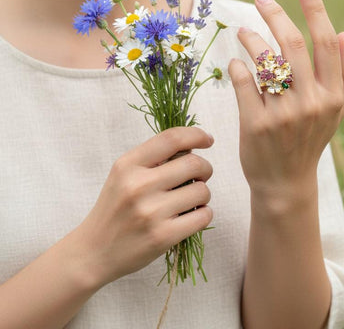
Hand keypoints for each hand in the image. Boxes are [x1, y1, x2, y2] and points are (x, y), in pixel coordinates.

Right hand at [72, 127, 213, 286]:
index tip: (207, 140)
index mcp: (128, 165)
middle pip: (194, 164)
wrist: (94, 252)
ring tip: (191, 201)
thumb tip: (192, 148)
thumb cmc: (114, 209)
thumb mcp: (123, 176)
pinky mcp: (163, 236)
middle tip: (200, 177)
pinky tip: (191, 216)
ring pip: (202, 191)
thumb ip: (153, 160)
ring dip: (203, 194)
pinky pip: (203, 216)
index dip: (196, 135)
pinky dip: (204, 213)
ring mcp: (151, 212)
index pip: (171, 138)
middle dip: (205, 169)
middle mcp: (138, 185)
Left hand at [228, 0, 343, 210]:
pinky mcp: (255, 124)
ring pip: (264, 60)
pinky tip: (236, 64)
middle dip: (275, 13)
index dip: (314, 8)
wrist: (285, 182)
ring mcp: (282, 114)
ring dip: (251, 38)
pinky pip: (243, 82)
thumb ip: (341, 74)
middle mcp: (311, 102)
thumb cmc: (307, 141)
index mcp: (333, 96)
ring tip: (242, 32)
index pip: (326, 41)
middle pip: (292, 43)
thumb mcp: (333, 112)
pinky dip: (237, 67)